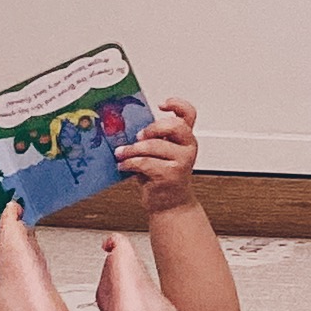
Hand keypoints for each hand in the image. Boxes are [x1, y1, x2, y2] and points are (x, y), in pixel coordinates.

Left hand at [117, 99, 201, 213]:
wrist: (170, 205)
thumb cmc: (162, 177)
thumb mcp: (160, 154)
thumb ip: (154, 139)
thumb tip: (129, 128)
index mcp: (186, 138)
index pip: (188, 114)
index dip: (177, 105)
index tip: (161, 105)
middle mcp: (188, 147)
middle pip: (173, 125)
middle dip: (151, 129)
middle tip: (138, 136)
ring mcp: (182, 161)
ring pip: (153, 145)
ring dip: (132, 149)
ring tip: (121, 154)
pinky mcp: (171, 175)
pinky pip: (145, 162)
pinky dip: (129, 163)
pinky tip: (124, 165)